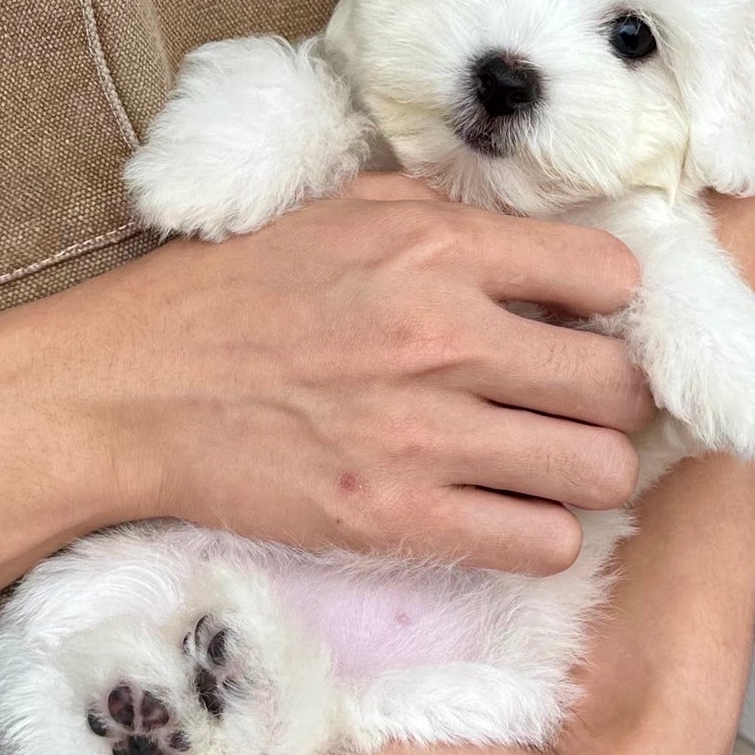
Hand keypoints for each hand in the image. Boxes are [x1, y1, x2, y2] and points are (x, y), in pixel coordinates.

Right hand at [31, 104, 754, 754]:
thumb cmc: (234, 293)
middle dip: (616, 395)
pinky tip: (507, 509)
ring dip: (587, 468)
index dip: (613, 300)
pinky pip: (539, 543)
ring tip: (550, 459)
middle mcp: (446, 337)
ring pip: (600, 471)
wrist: (132, 389)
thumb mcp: (343, 212)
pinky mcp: (395, 519)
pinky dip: (540, 532)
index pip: (611, 273)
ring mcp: (424, 436)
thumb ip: (449, 214)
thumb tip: (543, 233)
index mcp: (438, 249)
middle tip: (582, 400)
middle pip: (622, 383)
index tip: (591, 317)